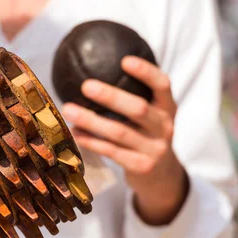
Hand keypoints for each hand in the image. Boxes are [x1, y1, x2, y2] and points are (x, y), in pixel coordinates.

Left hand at [62, 56, 188, 225]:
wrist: (162, 176)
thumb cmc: (147, 137)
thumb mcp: (150, 117)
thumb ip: (134, 97)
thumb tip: (94, 69)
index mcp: (168, 108)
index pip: (162, 85)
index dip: (146, 72)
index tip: (124, 61)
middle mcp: (165, 127)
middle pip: (138, 109)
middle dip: (111, 96)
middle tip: (86, 86)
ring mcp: (154, 149)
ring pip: (119, 132)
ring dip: (91, 120)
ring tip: (69, 109)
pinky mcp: (141, 166)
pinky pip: (111, 151)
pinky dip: (91, 141)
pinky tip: (75, 133)